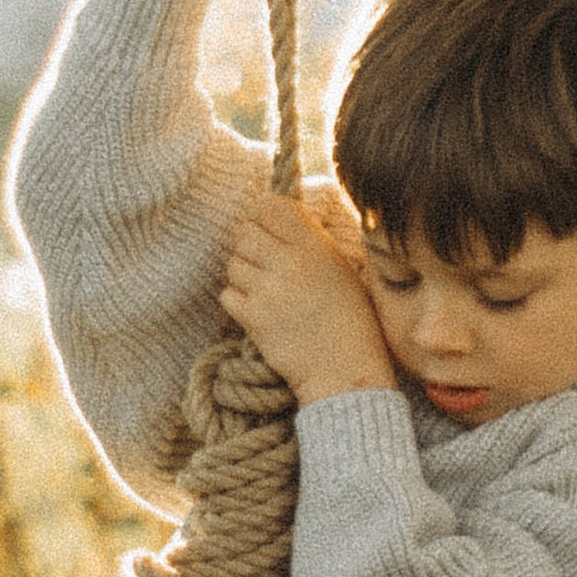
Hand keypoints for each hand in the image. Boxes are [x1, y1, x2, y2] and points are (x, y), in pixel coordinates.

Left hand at [220, 191, 398, 403]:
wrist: (345, 370)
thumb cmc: (349, 319)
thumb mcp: (340, 268)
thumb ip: (309, 241)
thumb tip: (273, 219)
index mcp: (316, 246)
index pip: (270, 206)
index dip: (263, 217)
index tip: (270, 232)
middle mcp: (290, 263)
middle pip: (244, 232)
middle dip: (249, 246)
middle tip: (264, 264)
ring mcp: (269, 290)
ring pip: (232, 263)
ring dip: (243, 275)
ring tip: (265, 290)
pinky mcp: (253, 318)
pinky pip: (227, 294)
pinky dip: (237, 301)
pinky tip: (258, 309)